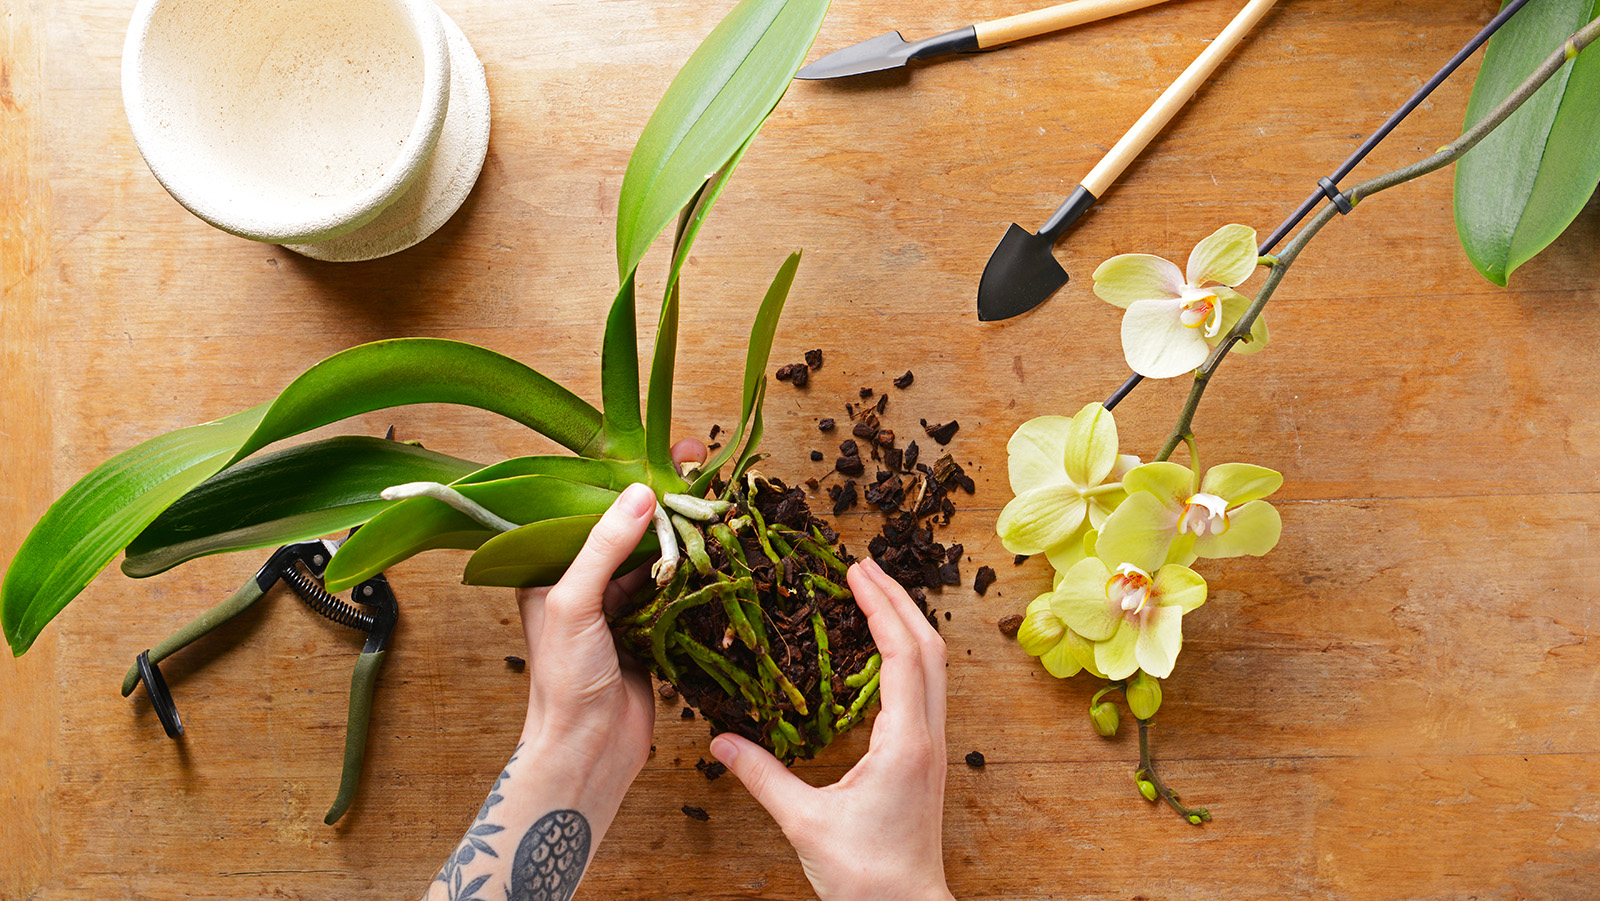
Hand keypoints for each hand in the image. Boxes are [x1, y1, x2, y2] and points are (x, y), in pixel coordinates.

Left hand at [514, 440, 706, 813]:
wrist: (589, 751)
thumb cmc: (565, 681)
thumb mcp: (574, 602)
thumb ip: (604, 546)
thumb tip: (642, 493)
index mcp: (551, 569)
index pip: (589, 507)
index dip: (625, 477)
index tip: (664, 451)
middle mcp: (584, 583)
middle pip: (627, 527)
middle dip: (663, 497)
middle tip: (701, 463)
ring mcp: (619, 606)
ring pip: (656, 555)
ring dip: (685, 532)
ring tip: (717, 498)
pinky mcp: (651, 630)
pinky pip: (676, 589)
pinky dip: (696, 570)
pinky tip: (718, 547)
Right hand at [710, 559, 954, 900]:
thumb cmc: (864, 876)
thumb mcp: (804, 823)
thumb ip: (761, 777)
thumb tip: (718, 741)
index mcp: (904, 743)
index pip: (902, 655)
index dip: (881, 607)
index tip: (856, 571)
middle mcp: (927, 737)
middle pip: (929, 649)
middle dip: (898, 600)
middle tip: (863, 566)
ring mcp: (932, 747)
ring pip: (934, 667)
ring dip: (906, 624)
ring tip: (872, 595)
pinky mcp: (926, 758)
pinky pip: (925, 690)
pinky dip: (906, 655)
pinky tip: (878, 652)